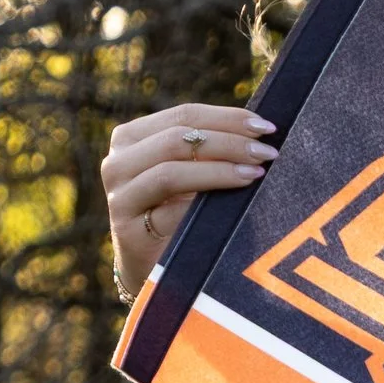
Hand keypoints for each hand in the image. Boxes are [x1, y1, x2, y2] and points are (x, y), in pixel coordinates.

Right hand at [101, 102, 278, 298]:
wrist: (150, 266)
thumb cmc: (178, 213)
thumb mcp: (188, 173)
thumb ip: (207, 148)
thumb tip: (259, 128)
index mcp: (131, 137)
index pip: (184, 115)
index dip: (227, 118)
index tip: (266, 126)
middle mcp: (117, 162)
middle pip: (178, 139)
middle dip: (229, 142)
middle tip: (266, 152)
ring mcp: (119, 196)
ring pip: (170, 172)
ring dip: (220, 170)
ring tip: (256, 173)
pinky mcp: (127, 230)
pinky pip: (169, 212)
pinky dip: (204, 204)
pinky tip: (232, 204)